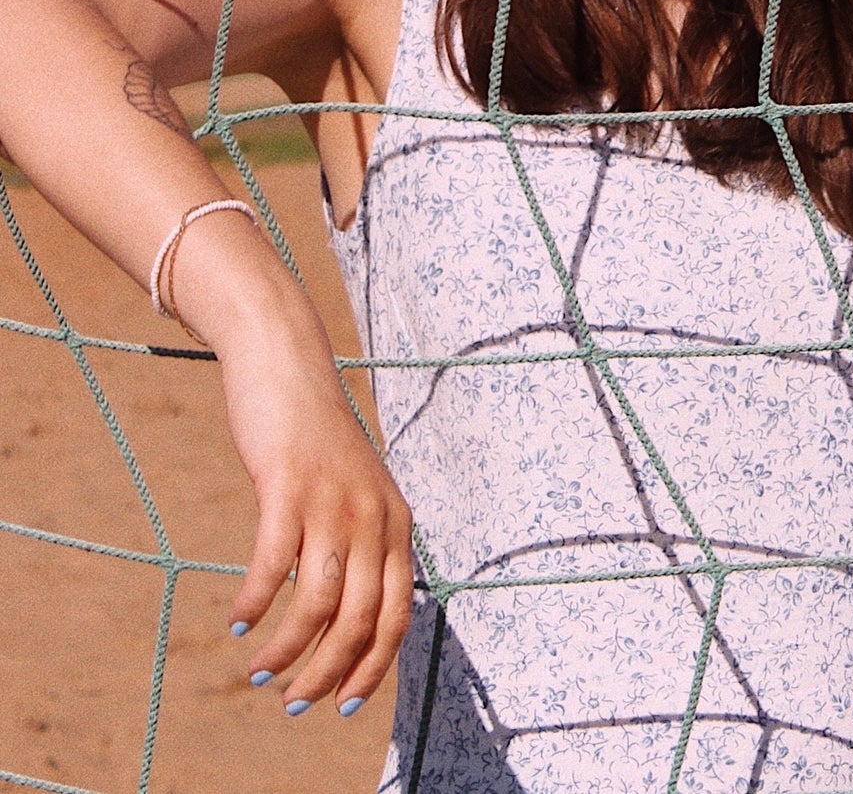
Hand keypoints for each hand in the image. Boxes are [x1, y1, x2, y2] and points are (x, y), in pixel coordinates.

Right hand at [218, 324, 413, 717]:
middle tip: (293, 702)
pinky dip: (254, 601)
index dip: (373, 666)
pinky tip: (237, 618)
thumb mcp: (356, 491)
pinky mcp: (288, 487)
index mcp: (396, 521)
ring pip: (317, 603)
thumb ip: (360, 543)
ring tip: (260, 670)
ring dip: (287, 649)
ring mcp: (333, 500)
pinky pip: (273, 564)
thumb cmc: (315, 437)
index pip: (399, 613)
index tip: (346, 704)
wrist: (287, 364)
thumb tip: (345, 616)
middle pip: (360, 620)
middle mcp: (374, 515)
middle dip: (327, 673)